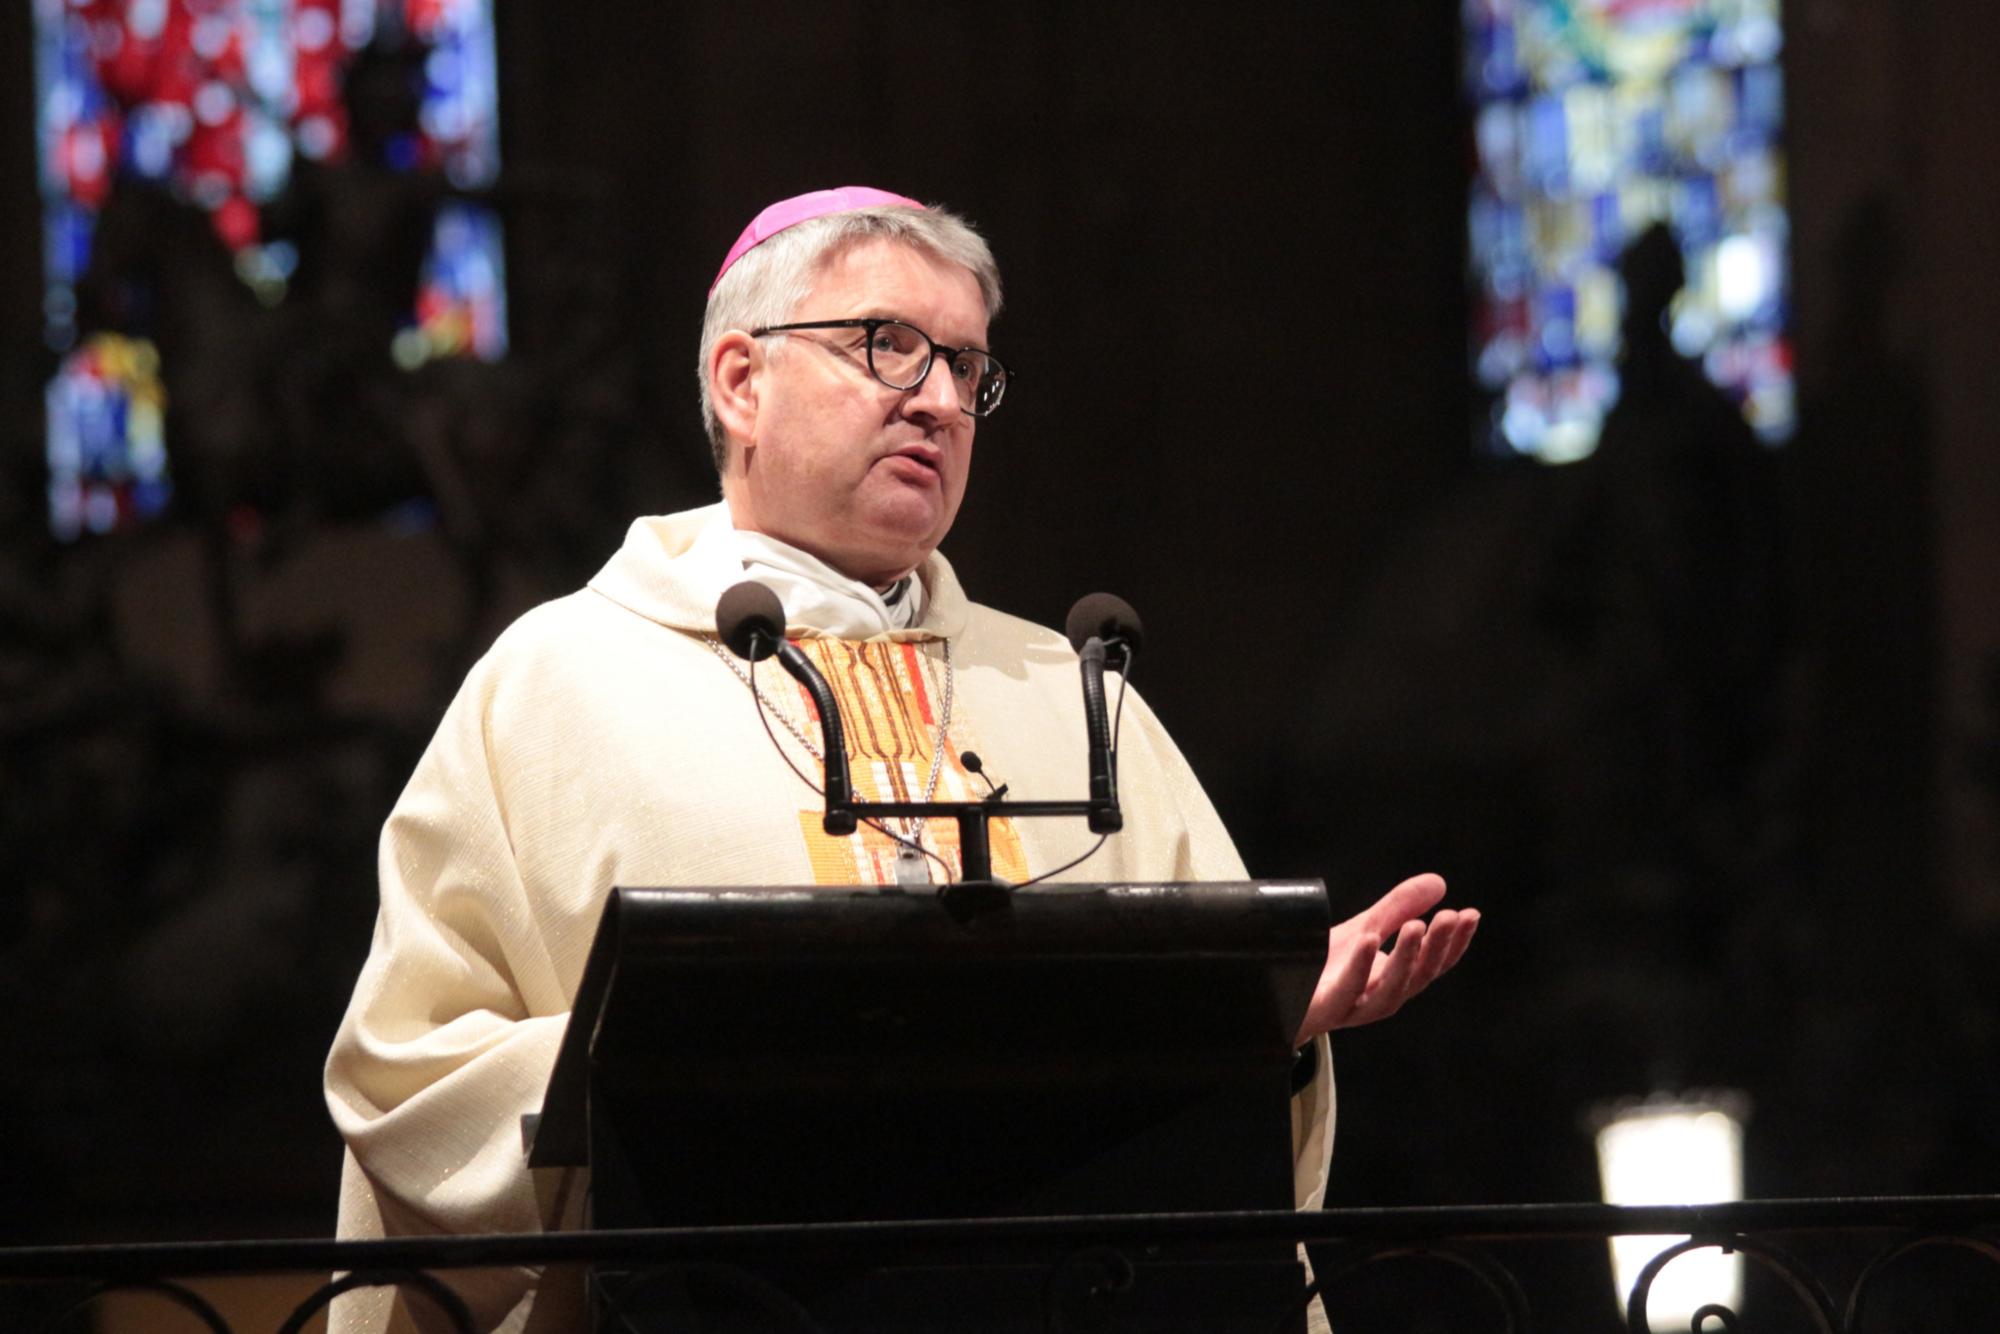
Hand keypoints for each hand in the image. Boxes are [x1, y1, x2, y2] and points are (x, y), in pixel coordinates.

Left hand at [1295, 873, 1478, 1043]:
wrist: (1279, 996)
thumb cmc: (1324, 967)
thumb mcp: (1365, 930)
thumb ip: (1399, 908)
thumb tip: (1439, 882)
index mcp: (1395, 980)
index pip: (1433, 964)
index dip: (1454, 942)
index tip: (1471, 915)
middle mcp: (1381, 997)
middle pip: (1417, 977)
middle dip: (1436, 947)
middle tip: (1451, 916)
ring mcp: (1355, 1007)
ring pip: (1390, 989)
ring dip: (1406, 958)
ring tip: (1416, 926)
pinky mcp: (1326, 1008)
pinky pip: (1347, 990)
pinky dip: (1360, 967)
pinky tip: (1369, 940)